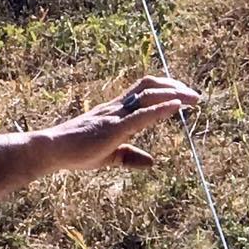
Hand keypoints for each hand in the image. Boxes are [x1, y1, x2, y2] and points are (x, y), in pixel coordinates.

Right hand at [34, 74, 199, 173]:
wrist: (53, 150)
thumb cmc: (77, 152)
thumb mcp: (109, 157)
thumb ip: (130, 157)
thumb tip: (153, 162)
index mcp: (116, 112)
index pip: (143, 91)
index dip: (165, 89)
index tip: (184, 95)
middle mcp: (117, 108)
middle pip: (149, 86)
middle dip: (175, 88)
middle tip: (195, 96)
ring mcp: (115, 116)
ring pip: (148, 95)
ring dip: (173, 94)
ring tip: (191, 98)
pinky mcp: (114, 128)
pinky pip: (141, 115)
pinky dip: (161, 109)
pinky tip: (177, 107)